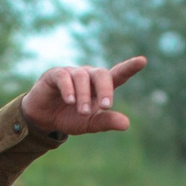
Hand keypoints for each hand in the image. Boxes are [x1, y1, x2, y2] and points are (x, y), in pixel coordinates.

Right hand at [21, 58, 147, 136]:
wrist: (43, 119)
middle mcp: (88, 76)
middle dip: (105, 89)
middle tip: (106, 106)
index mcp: (100, 87)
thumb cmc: (70, 118)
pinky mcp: (55, 74)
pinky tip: (70, 101)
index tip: (142, 61)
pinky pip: (64, 77)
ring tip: (82, 112)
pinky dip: (69, 89)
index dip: (129, 67)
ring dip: (84, 96)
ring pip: (82, 78)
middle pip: (102, 74)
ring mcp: (72, 73)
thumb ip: (106, 122)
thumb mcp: (89, 124)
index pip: (118, 74)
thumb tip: (126, 124)